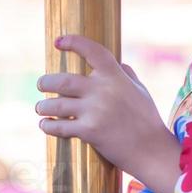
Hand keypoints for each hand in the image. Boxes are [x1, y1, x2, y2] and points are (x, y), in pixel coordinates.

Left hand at [36, 35, 180, 191]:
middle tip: (41, 84)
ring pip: (56, 104)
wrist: (151, 150)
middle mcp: (103, 90)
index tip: (58, 41)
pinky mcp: (89, 131)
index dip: (73, 42)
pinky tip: (45, 124)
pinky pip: (60, 126)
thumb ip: (128, 76)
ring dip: (43, 106)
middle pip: (63, 80)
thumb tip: (119, 64)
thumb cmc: (147, 121)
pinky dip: (48, 125)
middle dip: (46, 82)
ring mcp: (95, 110)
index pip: (92, 51)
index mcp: (116, 77)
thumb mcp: (141, 92)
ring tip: (40, 107)